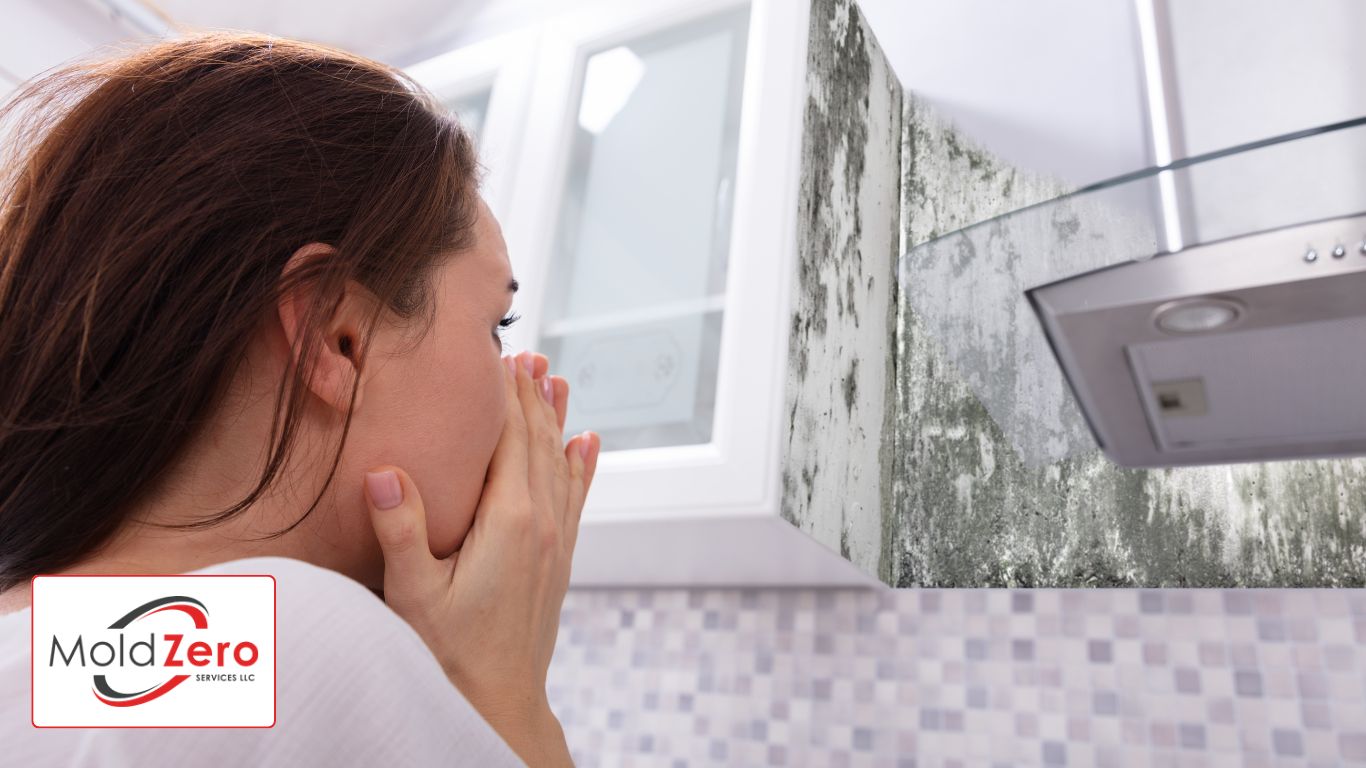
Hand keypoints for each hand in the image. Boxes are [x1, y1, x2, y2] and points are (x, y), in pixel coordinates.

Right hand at [361, 350, 597, 765]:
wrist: (499, 703)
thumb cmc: (448, 654)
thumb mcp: (413, 594)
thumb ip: (401, 530)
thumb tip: (382, 471)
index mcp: (509, 521)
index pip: (510, 440)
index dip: (505, 396)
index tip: (501, 355)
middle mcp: (541, 523)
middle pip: (539, 442)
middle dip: (532, 395)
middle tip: (528, 353)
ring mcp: (556, 541)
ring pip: (560, 463)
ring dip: (557, 418)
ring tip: (557, 378)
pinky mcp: (558, 560)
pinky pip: (575, 496)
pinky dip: (580, 464)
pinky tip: (586, 443)